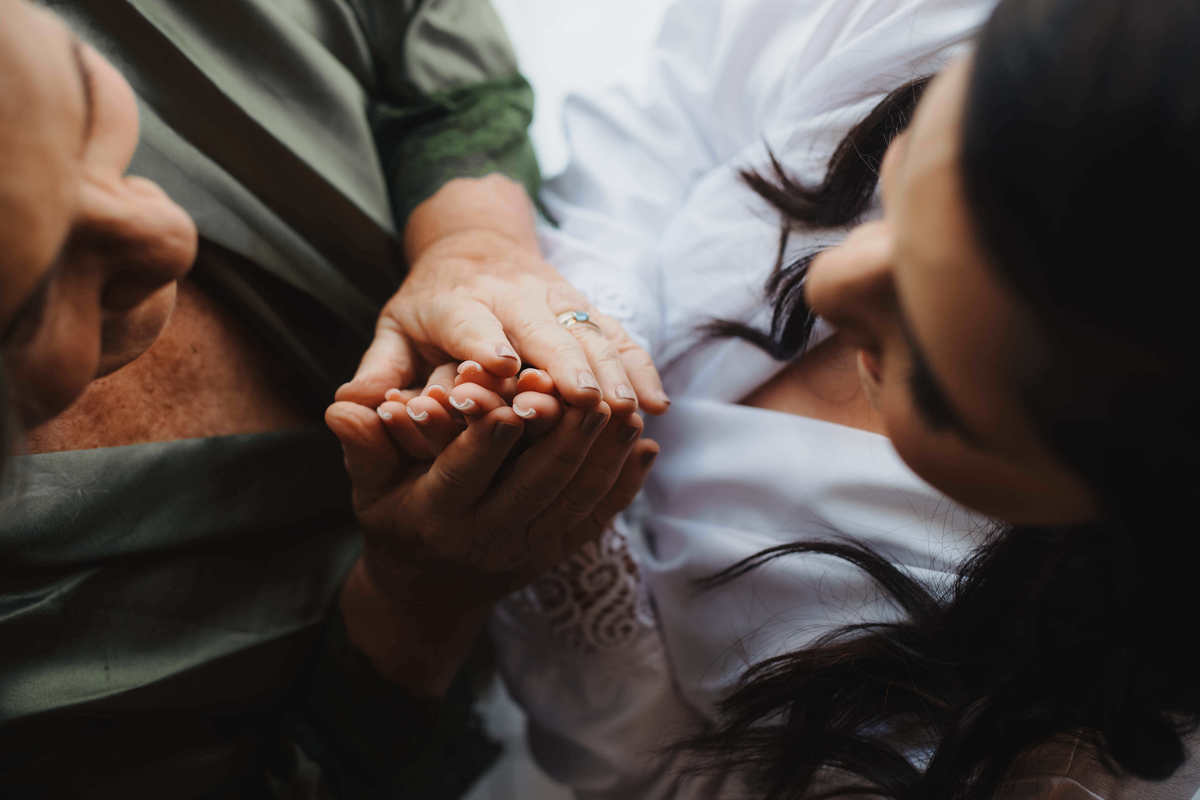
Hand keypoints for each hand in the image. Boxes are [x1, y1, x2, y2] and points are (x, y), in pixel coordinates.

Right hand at [325, 385, 657, 693]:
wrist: (427, 595)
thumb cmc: (395, 520)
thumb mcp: (370, 487)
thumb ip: (364, 445)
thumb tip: (340, 407)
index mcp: (437, 515)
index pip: (467, 472)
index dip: (491, 437)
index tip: (516, 397)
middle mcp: (487, 537)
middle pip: (537, 484)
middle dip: (565, 438)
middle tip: (591, 392)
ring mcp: (529, 550)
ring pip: (576, 499)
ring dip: (604, 455)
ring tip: (625, 408)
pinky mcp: (558, 552)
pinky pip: (598, 518)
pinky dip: (624, 484)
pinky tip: (643, 448)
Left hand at [336, 174, 669, 414]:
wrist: (475, 242)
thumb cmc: (431, 302)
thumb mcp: (395, 328)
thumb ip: (379, 368)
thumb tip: (345, 406)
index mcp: (457, 302)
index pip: (472, 324)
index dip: (487, 345)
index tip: (504, 368)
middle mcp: (512, 296)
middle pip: (544, 329)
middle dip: (565, 363)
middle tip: (585, 403)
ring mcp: (556, 301)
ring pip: (589, 334)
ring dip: (611, 371)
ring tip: (627, 412)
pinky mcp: (586, 309)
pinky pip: (618, 336)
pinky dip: (639, 367)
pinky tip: (656, 404)